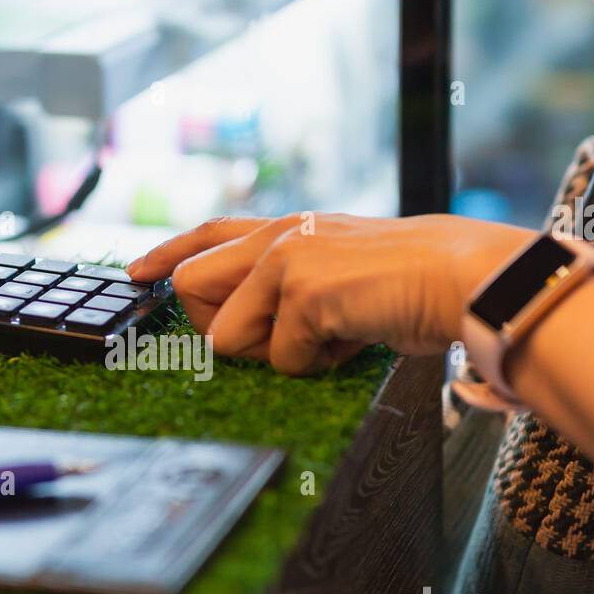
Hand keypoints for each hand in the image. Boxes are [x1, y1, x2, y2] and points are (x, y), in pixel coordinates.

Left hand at [126, 213, 531, 375]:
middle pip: (190, 293)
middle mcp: (276, 237)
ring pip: (228, 338)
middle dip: (227, 332)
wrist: (460, 278)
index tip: (134, 274)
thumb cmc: (405, 285)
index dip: (164, 256)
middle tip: (286, 334)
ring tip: (330, 333)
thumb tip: (237, 332)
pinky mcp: (302, 293)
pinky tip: (351, 338)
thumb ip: (286, 287)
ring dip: (277, 354)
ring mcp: (285, 261)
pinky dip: (316, 364)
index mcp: (285, 228)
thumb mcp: (335, 274)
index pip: (205, 236)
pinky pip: (281, 360)